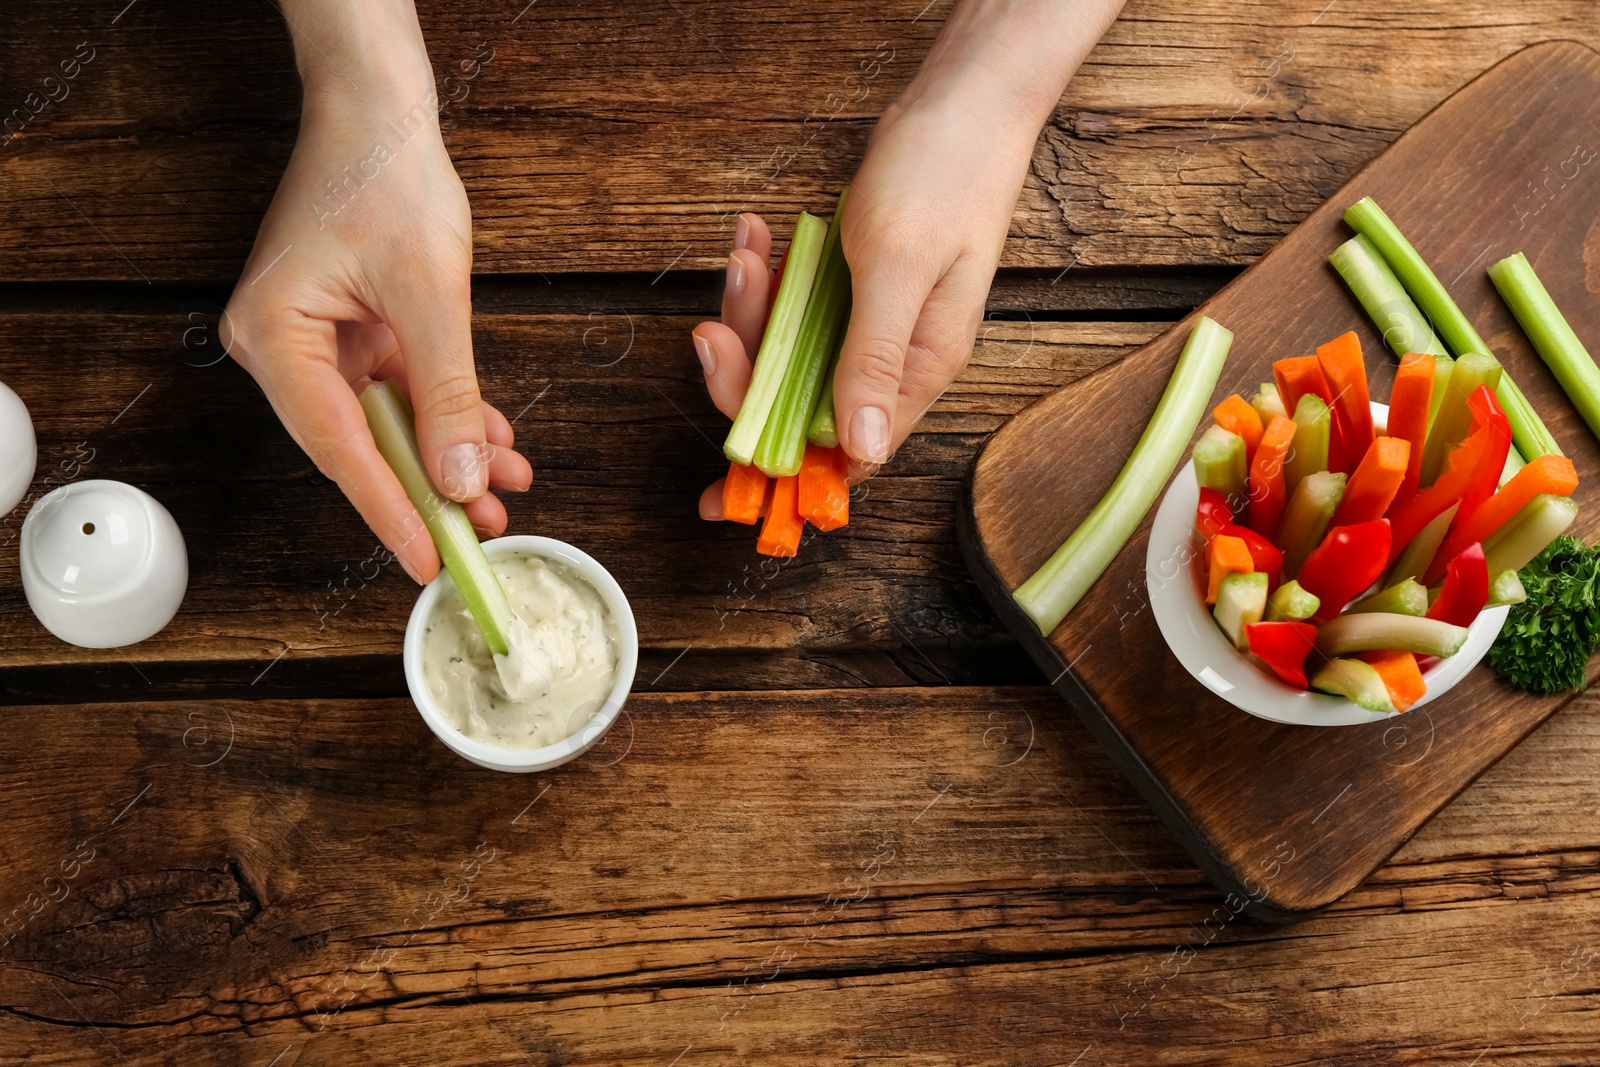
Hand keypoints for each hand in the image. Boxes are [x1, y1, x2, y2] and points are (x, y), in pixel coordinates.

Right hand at [223, 7, 530, 583]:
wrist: (381, 107)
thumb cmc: (386, 174)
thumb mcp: (430, 295)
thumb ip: (447, 392)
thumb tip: (462, 478)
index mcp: (274, 339)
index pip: (339, 449)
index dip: (390, 511)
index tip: (427, 561)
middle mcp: (281, 347)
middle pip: (359, 445)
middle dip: (431, 488)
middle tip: (482, 535)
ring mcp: (315, 339)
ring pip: (386, 423)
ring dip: (448, 454)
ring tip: (505, 492)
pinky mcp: (349, 329)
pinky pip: (399, 389)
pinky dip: (445, 412)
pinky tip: (491, 441)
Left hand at [692, 0, 1124, 520]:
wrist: (965, 96)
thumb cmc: (944, 174)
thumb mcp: (901, 270)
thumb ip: (874, 360)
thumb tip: (859, 454)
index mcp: (919, 370)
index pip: (844, 453)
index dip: (784, 471)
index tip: (721, 485)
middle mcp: (896, 357)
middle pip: (801, 402)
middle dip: (747, 372)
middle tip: (712, 332)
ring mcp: (872, 320)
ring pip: (789, 349)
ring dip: (751, 310)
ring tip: (743, 255)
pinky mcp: (855, 284)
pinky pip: (795, 302)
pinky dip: (766, 275)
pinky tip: (753, 236)